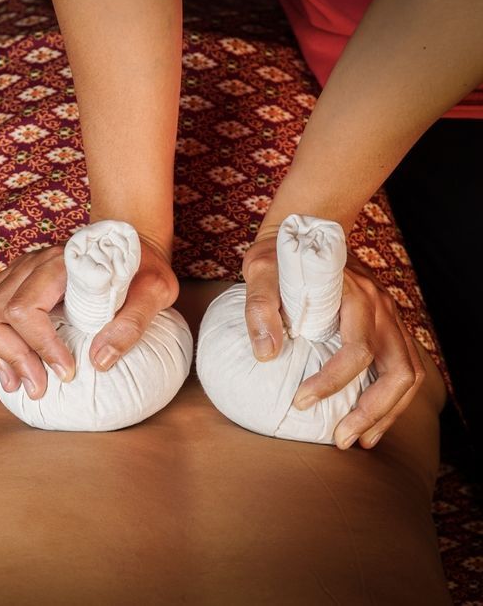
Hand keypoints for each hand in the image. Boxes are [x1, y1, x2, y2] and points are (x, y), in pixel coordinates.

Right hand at [0, 233, 177, 399]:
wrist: (127, 242)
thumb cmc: (142, 268)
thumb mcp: (154, 291)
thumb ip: (131, 323)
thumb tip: (99, 362)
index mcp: (59, 265)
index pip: (24, 308)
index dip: (39, 346)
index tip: (66, 373)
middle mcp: (30, 265)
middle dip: (10, 357)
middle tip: (37, 388)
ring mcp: (17, 273)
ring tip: (15, 384)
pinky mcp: (13, 284)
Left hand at [242, 238, 425, 449]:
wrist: (309, 228)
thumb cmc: (281, 254)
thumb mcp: (259, 270)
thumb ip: (259, 307)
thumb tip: (265, 355)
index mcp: (355, 297)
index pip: (355, 350)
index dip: (331, 381)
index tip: (300, 401)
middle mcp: (381, 309)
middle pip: (398, 371)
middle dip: (372, 411)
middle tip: (340, 439)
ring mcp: (390, 318)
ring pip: (408, 374)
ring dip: (387, 412)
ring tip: (359, 440)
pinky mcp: (387, 327)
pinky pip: (402, 368)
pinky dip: (390, 399)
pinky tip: (367, 420)